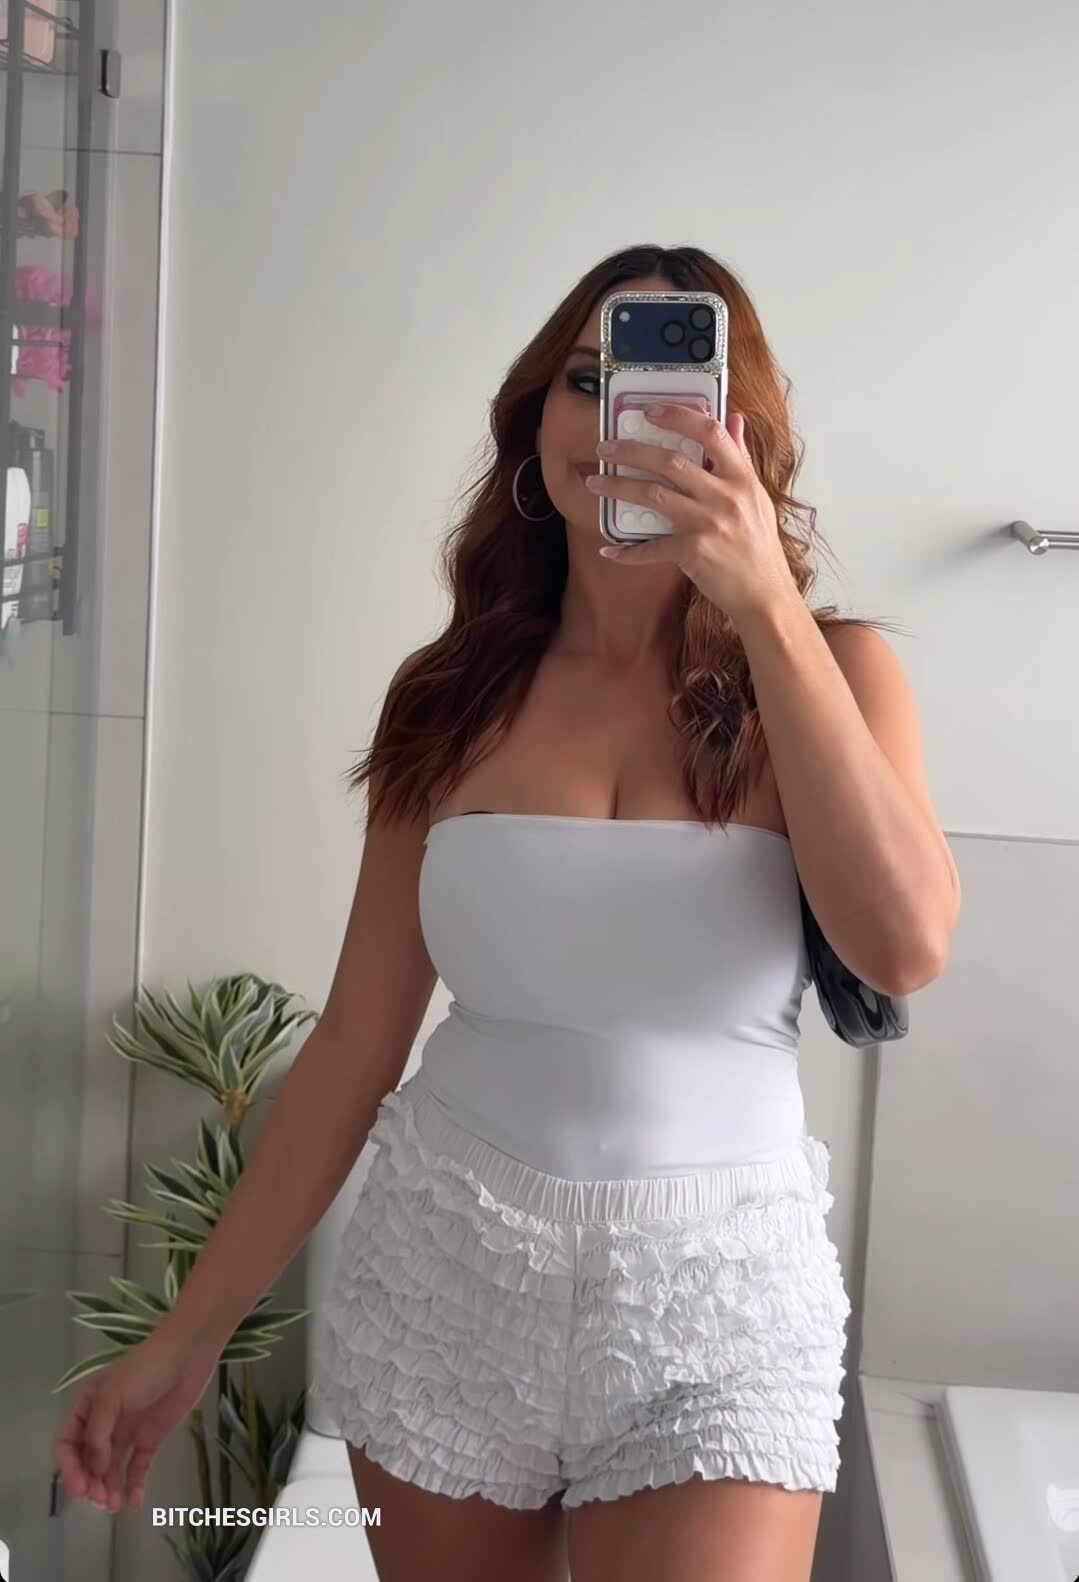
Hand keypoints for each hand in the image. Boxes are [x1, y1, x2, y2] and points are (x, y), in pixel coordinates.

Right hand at [53, 1328, 218, 1511]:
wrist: (188, 1356)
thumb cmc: (145, 1369)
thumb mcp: (112, 1395)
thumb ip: (98, 1434)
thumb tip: (95, 1469)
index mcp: (87, 1407)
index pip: (68, 1443)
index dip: (70, 1468)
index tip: (81, 1488)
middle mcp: (103, 1422)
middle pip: (88, 1460)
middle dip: (90, 1482)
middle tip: (101, 1500)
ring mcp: (127, 1431)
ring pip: (111, 1468)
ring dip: (109, 1488)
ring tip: (114, 1506)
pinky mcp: (150, 1438)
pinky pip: (137, 1466)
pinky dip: (134, 1485)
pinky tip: (134, 1503)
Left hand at [586, 406, 796, 622]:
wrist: (765, 594)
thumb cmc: (759, 546)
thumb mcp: (757, 496)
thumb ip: (742, 458)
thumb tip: (735, 420)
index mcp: (741, 478)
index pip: (711, 433)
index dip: (679, 417)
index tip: (650, 411)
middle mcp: (726, 496)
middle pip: (672, 462)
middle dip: (632, 451)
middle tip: (605, 448)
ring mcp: (709, 524)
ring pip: (654, 495)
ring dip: (619, 488)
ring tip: (594, 482)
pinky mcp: (694, 552)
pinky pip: (653, 547)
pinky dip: (629, 551)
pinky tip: (610, 550)